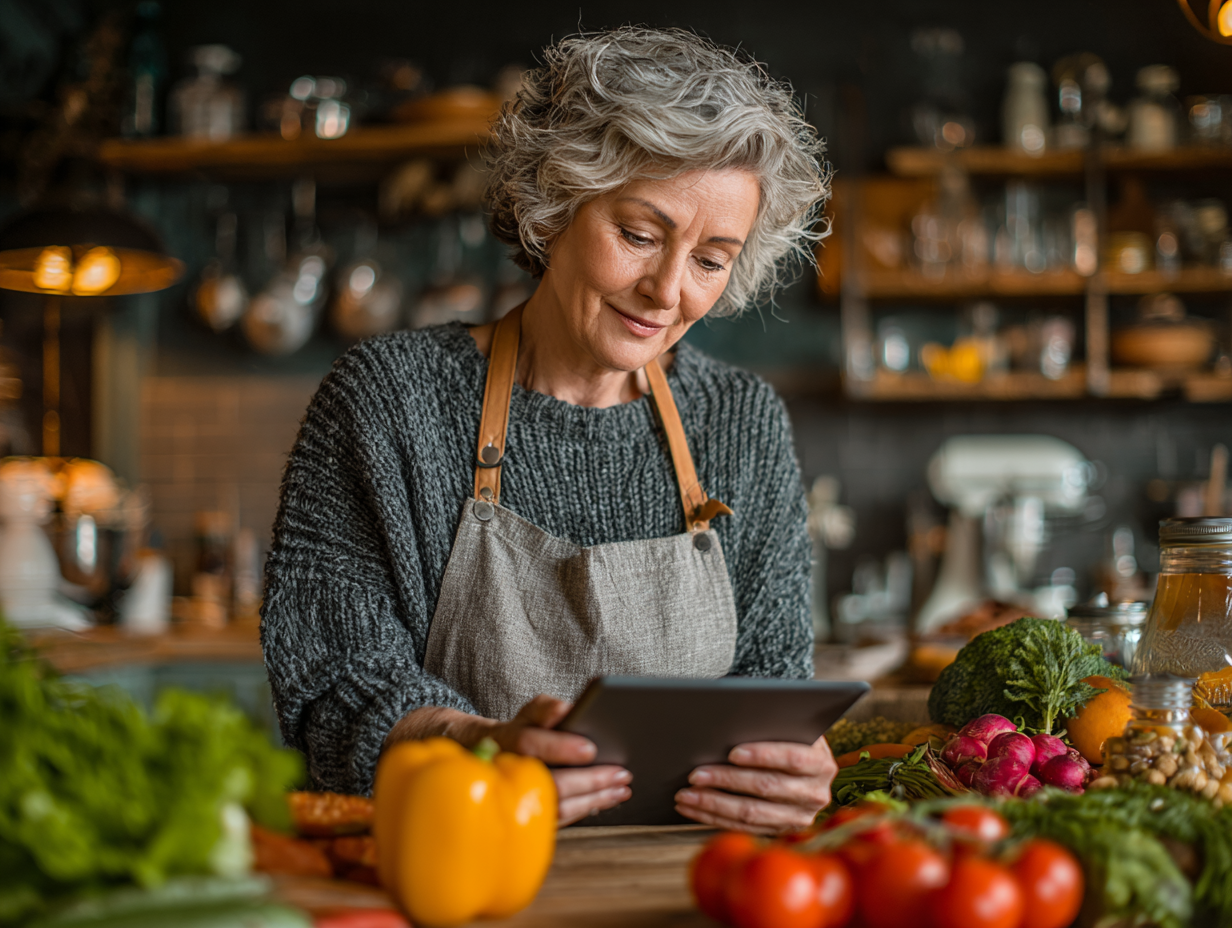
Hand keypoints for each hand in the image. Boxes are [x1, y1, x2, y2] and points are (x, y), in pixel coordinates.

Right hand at [486, 695, 631, 825]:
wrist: (496, 758)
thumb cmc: (523, 730)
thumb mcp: (531, 712)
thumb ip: (546, 709)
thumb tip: (565, 710)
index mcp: (506, 740)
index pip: (528, 743)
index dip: (559, 747)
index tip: (590, 749)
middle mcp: (509, 774)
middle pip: (550, 783)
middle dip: (589, 781)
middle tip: (621, 773)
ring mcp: (519, 800)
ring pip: (558, 808)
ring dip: (595, 799)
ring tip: (622, 788)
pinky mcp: (531, 818)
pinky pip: (561, 820)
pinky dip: (587, 808)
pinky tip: (608, 798)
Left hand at [674, 735, 836, 834]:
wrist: (800, 761)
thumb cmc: (785, 736)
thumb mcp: (788, 726)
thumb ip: (770, 724)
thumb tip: (731, 721)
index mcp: (821, 763)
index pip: (793, 758)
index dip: (763, 755)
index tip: (733, 752)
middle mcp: (815, 794)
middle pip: (767, 787)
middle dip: (727, 780)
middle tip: (695, 774)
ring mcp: (799, 817)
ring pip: (752, 814)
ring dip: (714, 804)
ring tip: (686, 794)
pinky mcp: (780, 831)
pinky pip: (743, 827)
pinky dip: (714, 817)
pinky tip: (693, 808)